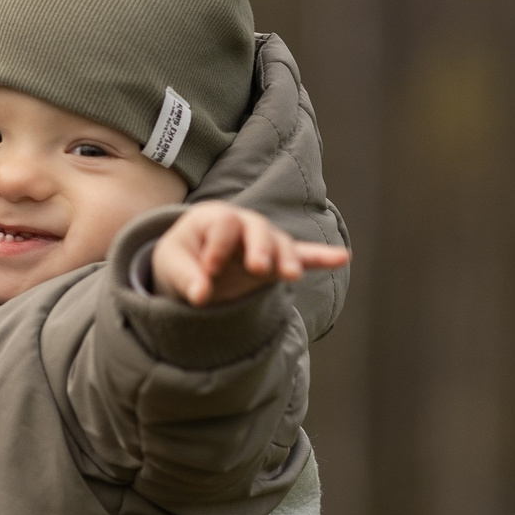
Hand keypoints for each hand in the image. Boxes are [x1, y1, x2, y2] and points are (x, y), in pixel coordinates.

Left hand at [153, 202, 348, 307]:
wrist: (194, 259)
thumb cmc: (181, 256)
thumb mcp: (172, 263)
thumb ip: (185, 277)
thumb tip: (199, 296)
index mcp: (215, 218)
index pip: (222, 226)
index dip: (217, 247)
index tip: (209, 269)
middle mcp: (245, 225)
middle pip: (257, 231)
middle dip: (259, 248)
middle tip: (257, 267)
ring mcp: (265, 242)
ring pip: (281, 246)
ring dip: (286, 260)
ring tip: (290, 276)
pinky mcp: (277, 261)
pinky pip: (303, 256)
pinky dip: (321, 258)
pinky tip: (342, 258)